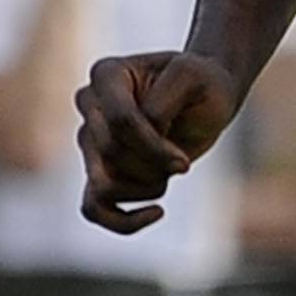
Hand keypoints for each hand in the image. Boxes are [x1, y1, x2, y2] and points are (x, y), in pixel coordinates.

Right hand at [75, 49, 243, 234]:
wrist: (206, 98)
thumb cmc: (203, 83)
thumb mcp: (194, 77)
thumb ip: (163, 103)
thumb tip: (144, 137)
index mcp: (106, 74)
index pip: (121, 123)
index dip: (154, 148)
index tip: (185, 163)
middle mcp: (89, 105)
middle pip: (112, 155)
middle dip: (154, 166)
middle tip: (181, 163)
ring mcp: (89, 140)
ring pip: (103, 185)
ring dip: (146, 189)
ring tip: (171, 173)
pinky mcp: (98, 169)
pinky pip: (92, 208)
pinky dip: (122, 221)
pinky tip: (157, 213)